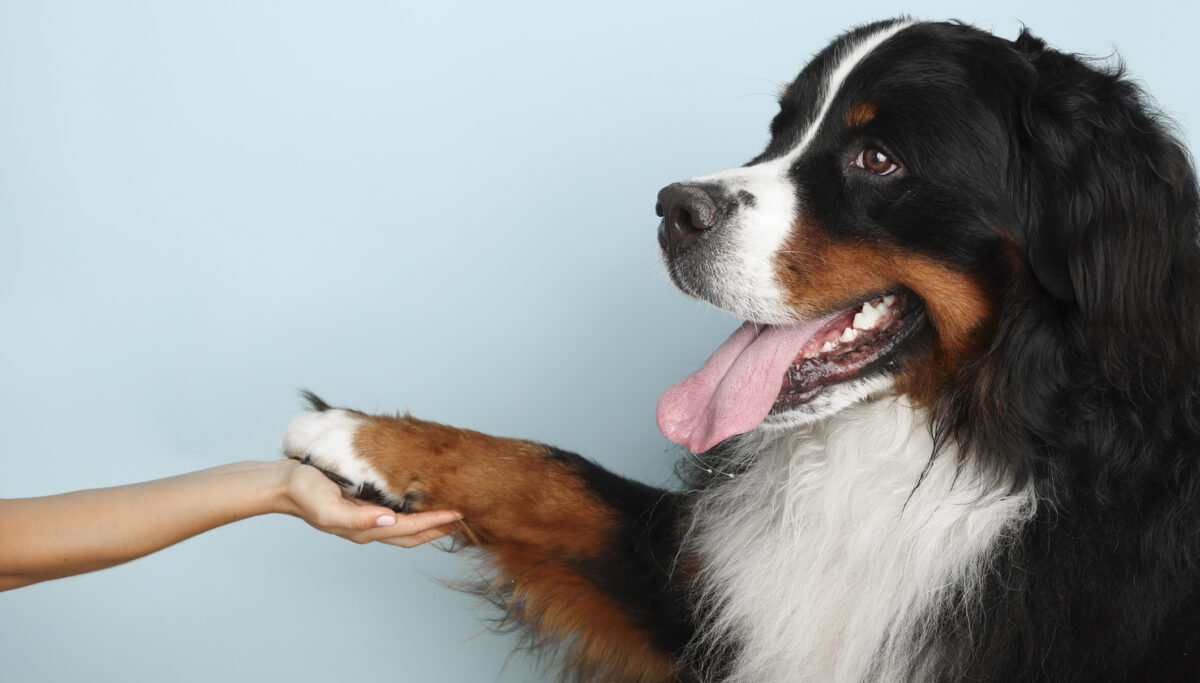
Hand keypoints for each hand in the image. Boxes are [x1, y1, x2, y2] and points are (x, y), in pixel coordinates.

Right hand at [278, 461, 461, 546]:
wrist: (282, 484)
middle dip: (439, 527)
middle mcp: (369, 526)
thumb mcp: (327, 507)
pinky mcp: (363, 504)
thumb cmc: (303, 493)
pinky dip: (414, 510)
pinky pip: (396, 512)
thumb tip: (388, 521)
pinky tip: (422, 500)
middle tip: (464, 516)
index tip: (458, 513)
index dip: (434, 522)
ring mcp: (366, 517)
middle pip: (412, 533)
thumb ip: (357, 518)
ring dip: (429, 522)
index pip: (408, 528)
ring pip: (406, 526)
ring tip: (450, 513)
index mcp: (364, 528)